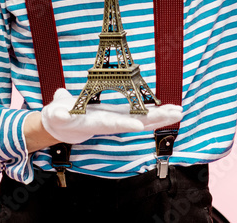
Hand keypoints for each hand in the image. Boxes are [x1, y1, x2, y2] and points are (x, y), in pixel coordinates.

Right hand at [40, 88, 183, 144]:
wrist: (64, 126)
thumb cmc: (59, 117)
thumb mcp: (57, 114)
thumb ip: (59, 113)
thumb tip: (58, 112)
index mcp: (96, 122)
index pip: (113, 123)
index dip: (125, 124)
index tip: (139, 126)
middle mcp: (111, 123)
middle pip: (137, 122)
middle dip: (156, 119)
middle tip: (176, 113)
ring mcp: (117, 119)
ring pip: (143, 119)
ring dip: (161, 116)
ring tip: (179, 111)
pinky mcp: (119, 114)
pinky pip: (140, 114)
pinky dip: (155, 113)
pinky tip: (169, 110)